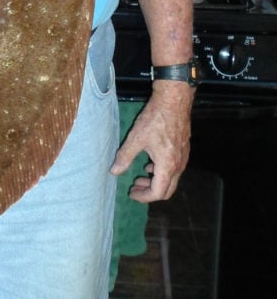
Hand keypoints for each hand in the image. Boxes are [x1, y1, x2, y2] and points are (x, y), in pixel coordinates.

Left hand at [110, 82, 192, 201]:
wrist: (174, 101)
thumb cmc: (155, 119)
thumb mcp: (136, 138)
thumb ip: (125, 156)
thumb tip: (114, 171)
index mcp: (167, 166)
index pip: (158, 193)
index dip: (144, 197)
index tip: (131, 192)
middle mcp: (179, 166)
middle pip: (167, 190)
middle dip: (150, 192)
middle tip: (135, 186)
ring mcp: (183, 158)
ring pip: (171, 179)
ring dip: (155, 181)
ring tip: (140, 175)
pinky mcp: (184, 150)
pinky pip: (174, 169)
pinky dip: (161, 171)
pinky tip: (150, 163)